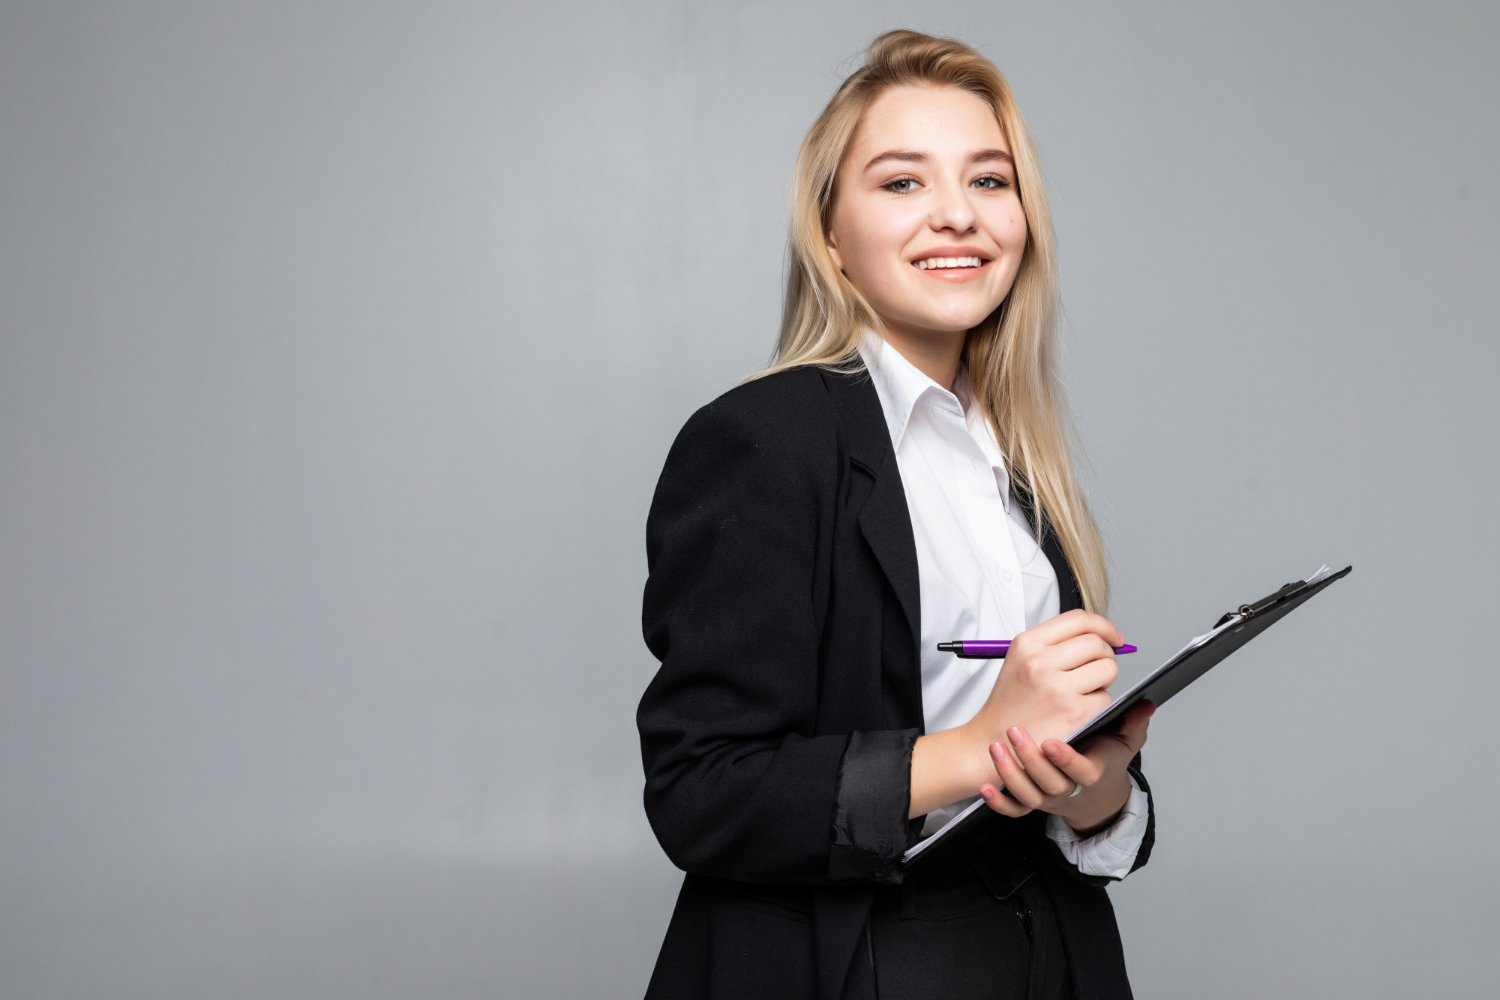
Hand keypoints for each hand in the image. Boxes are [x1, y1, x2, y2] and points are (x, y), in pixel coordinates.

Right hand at [961, 609, 1122, 750]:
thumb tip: (1101, 635)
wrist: (993, 738)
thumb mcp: (1020, 659)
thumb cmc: (1011, 701)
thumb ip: (1054, 643)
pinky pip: (1105, 698)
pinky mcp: (1073, 713)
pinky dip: (1098, 704)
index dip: (1104, 626)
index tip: (1114, 637)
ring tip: (1086, 689)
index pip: (1078, 619)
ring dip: (1104, 679)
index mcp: (1027, 643)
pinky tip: (1079, 709)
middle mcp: (1040, 662)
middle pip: (1096, 643)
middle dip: (1106, 655)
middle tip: (1097, 668)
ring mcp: (1057, 688)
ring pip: (1107, 669)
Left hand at [978, 700, 1153, 832]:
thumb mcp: (1124, 744)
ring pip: (1028, 796)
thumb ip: (1133, 724)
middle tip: (1014, 732)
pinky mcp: (1032, 804)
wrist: (1094, 794)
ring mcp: (1048, 799)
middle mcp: (1068, 790)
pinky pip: (1014, 811)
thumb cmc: (1104, 760)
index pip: (1081, 772)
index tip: (1051, 742)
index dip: (1066, 760)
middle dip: (1031, 760)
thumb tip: (1145, 704)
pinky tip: (986, 788)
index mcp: (1092, 774)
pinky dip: (999, 803)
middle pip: (1050, 784)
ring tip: (996, 747)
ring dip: (1010, 775)